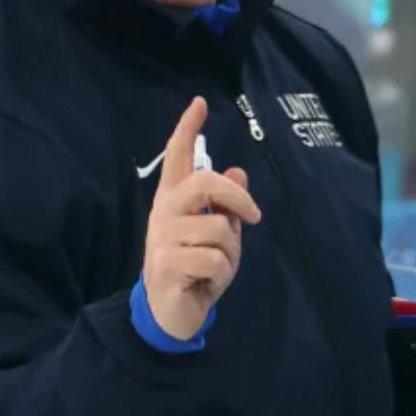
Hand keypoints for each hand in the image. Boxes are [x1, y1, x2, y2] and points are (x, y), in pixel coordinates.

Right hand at [144, 98, 261, 341]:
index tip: (199, 103)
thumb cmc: (197, 269)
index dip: (187, 130)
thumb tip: (238, 171)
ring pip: (218, 229)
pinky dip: (221, 274)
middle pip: (203, 182)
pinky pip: (215, 259)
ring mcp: (163, 238)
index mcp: (174, 201)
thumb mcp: (218, 234)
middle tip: (253, 216)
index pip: (177, 158)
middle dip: (236, 197)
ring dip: (229, 253)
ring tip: (213, 266)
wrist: (173, 312)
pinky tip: (206, 282)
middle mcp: (164, 213)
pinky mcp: (167, 265)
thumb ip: (225, 205)